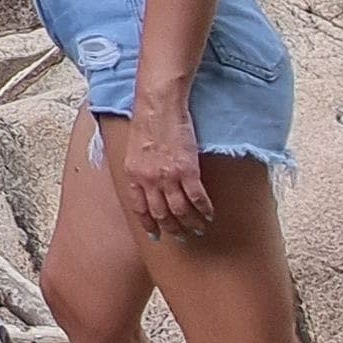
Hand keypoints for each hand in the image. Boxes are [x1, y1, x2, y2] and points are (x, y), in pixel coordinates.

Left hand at [120, 94, 213, 241]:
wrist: (158, 105)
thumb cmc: (146, 122)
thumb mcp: (133, 150)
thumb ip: (137, 169)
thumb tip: (143, 182)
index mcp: (132, 176)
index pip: (139, 208)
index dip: (148, 224)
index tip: (155, 235)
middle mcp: (148, 181)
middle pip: (161, 214)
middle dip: (172, 228)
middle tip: (182, 236)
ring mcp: (168, 177)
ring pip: (180, 210)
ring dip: (191, 223)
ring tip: (198, 230)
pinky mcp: (187, 170)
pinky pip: (197, 198)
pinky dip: (204, 210)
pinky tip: (209, 215)